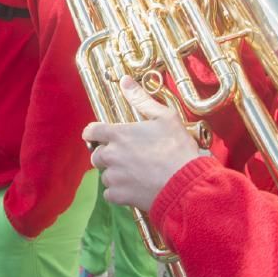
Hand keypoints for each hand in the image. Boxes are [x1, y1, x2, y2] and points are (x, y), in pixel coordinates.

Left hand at [82, 76, 200, 211]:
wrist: (186, 184)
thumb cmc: (177, 149)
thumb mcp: (165, 117)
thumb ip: (141, 99)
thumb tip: (124, 80)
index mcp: (117, 134)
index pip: (91, 131)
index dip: (93, 133)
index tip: (98, 136)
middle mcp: (110, 155)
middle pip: (96, 155)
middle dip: (107, 156)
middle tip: (127, 157)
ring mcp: (113, 176)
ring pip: (105, 175)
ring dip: (114, 174)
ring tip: (135, 174)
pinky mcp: (119, 195)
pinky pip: (110, 193)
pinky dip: (119, 193)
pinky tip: (134, 189)